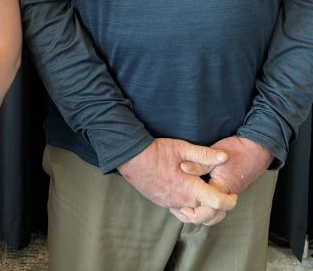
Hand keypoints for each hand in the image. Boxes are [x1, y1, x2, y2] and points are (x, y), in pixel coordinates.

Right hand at [118, 138, 236, 224]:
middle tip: (222, 197)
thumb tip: (224, 157)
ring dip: (203, 210)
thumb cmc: (156, 151)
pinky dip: (188, 207)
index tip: (232, 195)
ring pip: (193, 215)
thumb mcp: (182, 148)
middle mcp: (182, 200)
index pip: (217, 203)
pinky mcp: (162, 202)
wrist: (131, 157)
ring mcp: (171, 203)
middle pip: (207, 213)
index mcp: (190, 187)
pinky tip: (187, 195)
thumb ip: (204, 154)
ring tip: (206, 198)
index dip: (229, 201)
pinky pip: (180, 211)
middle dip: (218, 208)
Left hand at [174, 136, 271, 225]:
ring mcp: (227, 193)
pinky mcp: (227, 188)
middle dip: (195, 215)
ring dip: (200, 210)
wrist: (255, 149)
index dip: (192, 212)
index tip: (179, 207)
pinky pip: (216, 202)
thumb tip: (183, 168)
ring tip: (184, 205)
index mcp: (221, 189)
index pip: (207, 210)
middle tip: (178, 209)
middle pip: (211, 216)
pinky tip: (194, 196)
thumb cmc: (236, 151)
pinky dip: (206, 203)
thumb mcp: (215, 155)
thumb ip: (199, 164)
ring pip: (214, 211)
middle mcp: (226, 195)